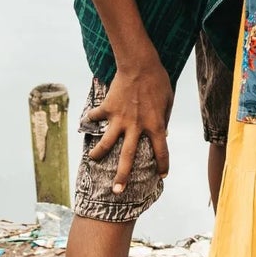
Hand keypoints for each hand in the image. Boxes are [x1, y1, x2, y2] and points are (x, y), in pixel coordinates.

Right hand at [84, 58, 173, 194]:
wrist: (141, 65)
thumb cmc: (159, 82)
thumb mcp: (168, 102)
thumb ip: (163, 119)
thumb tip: (163, 134)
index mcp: (155, 125)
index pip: (161, 150)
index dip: (163, 164)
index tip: (162, 176)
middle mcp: (136, 126)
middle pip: (128, 157)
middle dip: (122, 176)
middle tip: (116, 191)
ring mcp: (120, 119)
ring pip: (106, 143)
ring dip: (98, 153)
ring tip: (92, 160)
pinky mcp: (107, 108)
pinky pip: (96, 116)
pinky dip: (91, 118)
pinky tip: (87, 121)